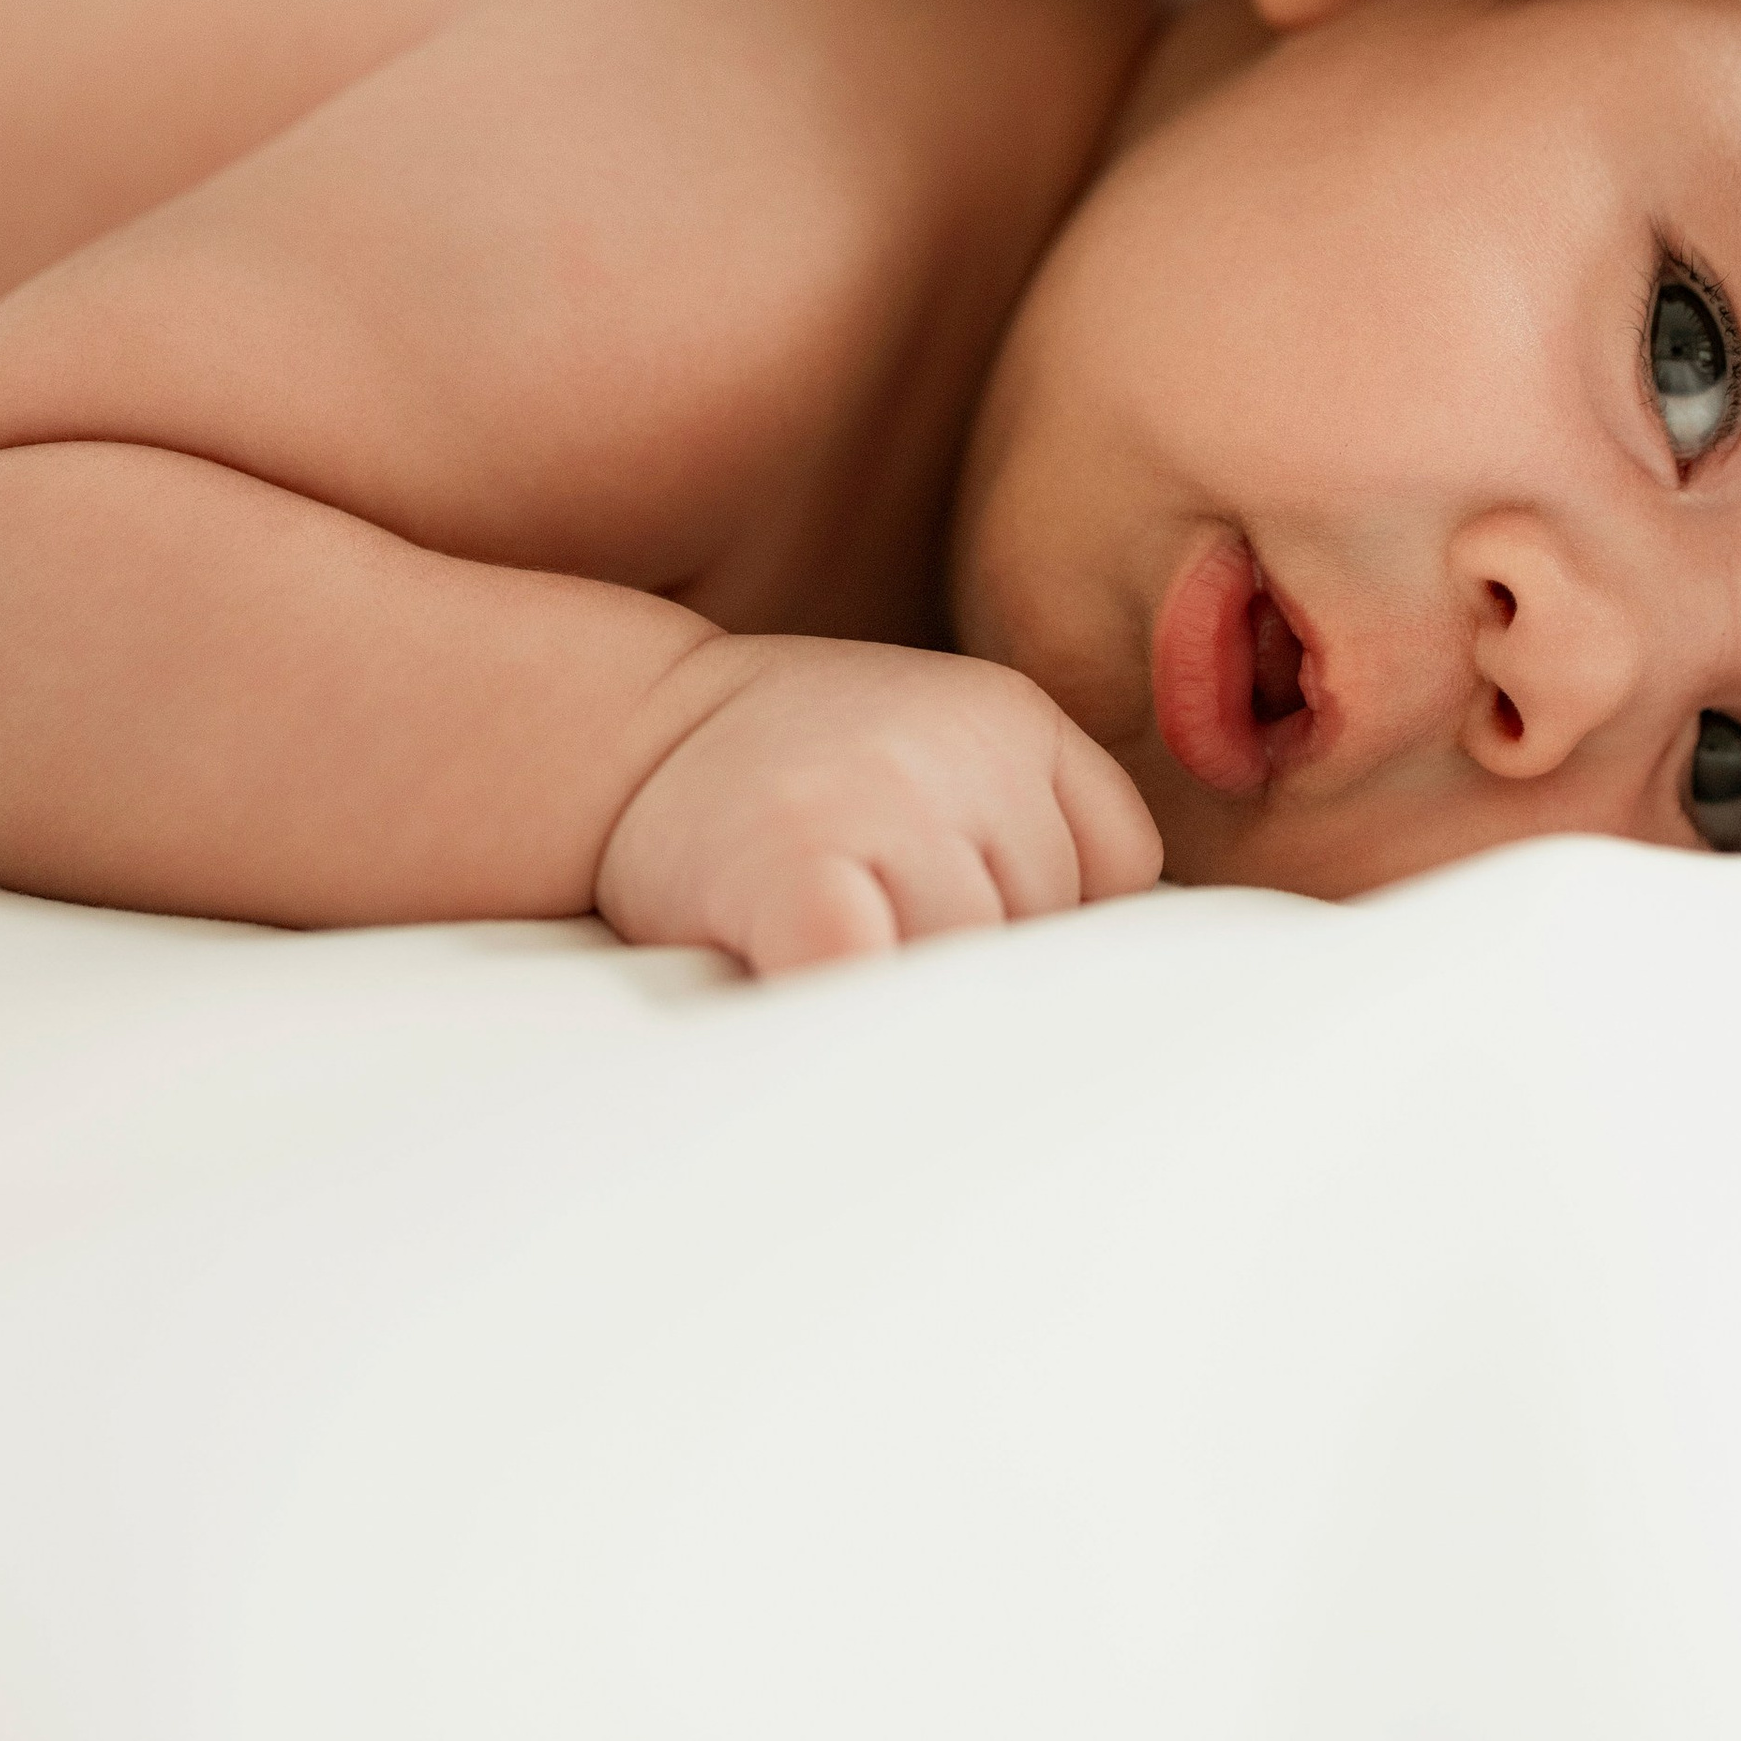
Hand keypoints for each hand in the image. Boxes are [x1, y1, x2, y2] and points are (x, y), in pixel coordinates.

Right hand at [594, 636, 1163, 974]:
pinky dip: (854, 1022)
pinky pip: (877, 983)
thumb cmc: (790, 779)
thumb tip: (1115, 1002)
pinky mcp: (798, 870)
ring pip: (969, 971)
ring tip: (831, 961)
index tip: (968, 931)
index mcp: (1012, 718)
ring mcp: (882, 804)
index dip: (1050, 923)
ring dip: (905, 1001)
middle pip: (1043, 931)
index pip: (1120, 868)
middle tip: (880, 949)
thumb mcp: (936, 753)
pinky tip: (814, 999)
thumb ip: (1025, 831)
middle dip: (972, 969)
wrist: (620, 732)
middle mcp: (963, 749)